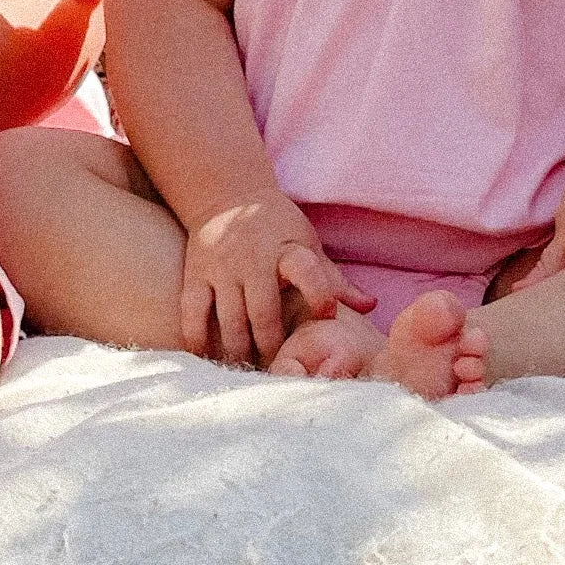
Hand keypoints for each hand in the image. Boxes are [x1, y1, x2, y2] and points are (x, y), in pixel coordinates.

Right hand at [180, 191, 375, 365]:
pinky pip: (192, 312)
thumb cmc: (277, 228)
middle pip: (263, 312)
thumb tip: (371, 306)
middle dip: (272, 346)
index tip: (326, 316)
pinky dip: (198, 340)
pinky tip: (208, 358)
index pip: (307, 270)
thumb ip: (334, 280)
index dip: (319, 294)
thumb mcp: (308, 244)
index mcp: (287, 249)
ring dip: (240, 351)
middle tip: (280, 367)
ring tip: (249, 369)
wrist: (227, 195)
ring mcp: (221, 267)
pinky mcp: (196, 274)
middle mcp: (252, 258)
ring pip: (229, 319)